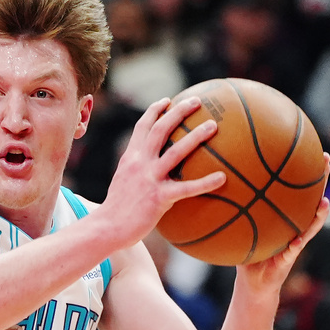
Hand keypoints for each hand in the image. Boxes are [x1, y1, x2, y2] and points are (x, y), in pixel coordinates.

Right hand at [99, 96, 224, 247]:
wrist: (106, 228)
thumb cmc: (116, 209)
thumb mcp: (123, 183)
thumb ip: (136, 172)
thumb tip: (153, 170)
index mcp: (130, 158)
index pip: (142, 127)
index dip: (155, 110)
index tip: (168, 101)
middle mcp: (139, 163)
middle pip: (160, 129)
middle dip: (178, 112)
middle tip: (196, 101)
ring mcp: (149, 179)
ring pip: (176, 152)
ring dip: (195, 136)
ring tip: (213, 126)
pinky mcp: (159, 198)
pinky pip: (187, 188)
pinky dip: (206, 182)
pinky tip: (222, 178)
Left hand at [238, 154, 329, 290]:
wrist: (252, 283)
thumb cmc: (245, 252)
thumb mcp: (238, 227)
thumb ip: (232, 209)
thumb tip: (212, 184)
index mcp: (282, 216)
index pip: (293, 188)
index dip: (301, 169)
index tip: (306, 146)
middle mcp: (293, 226)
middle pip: (310, 198)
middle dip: (321, 180)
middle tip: (325, 160)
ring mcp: (295, 242)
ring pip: (311, 225)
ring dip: (319, 215)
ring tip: (324, 202)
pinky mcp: (288, 260)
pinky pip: (294, 250)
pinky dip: (296, 244)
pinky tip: (297, 240)